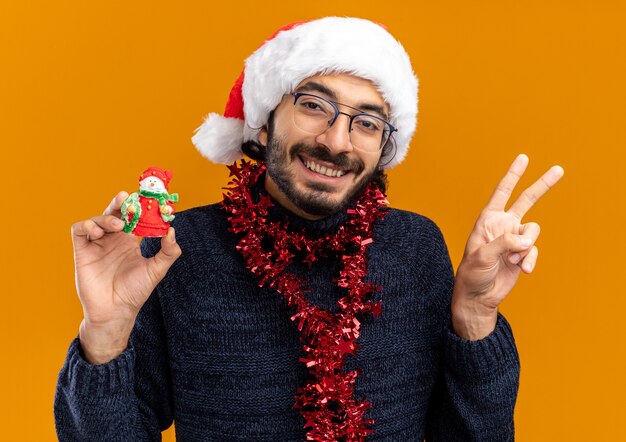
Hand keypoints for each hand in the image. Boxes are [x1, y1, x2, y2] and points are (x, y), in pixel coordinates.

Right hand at [71, 191, 181, 362]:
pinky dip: (87, 225)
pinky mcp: (82, 251)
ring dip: (106, 216)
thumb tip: (172, 230)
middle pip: (114, 212)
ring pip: (97, 219)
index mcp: (130, 241)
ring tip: (116, 225)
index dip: (137, 207)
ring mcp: (97, 244)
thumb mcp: (156, 270)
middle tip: (126, 199)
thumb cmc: (135, 292)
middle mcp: (113, 240)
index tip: (146, 200)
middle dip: (119, 203)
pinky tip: (97, 231)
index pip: (132, 217)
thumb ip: (168, 252)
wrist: (115, 311)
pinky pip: (79, 230)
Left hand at [451, 154, 563, 339]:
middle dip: (542, 185)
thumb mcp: (482, 256)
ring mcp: (514, 239)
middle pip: (526, 200)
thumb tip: (525, 241)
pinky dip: (529, 261)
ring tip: (511, 261)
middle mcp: (503, 225)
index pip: (502, 192)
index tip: (523, 158)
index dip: (513, 175)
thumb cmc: (472, 274)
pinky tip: (521, 270)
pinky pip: (534, 251)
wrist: (479, 296)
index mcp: (488, 220)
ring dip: (525, 248)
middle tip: (559, 169)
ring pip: (533, 232)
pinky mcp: (522, 254)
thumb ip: (504, 244)